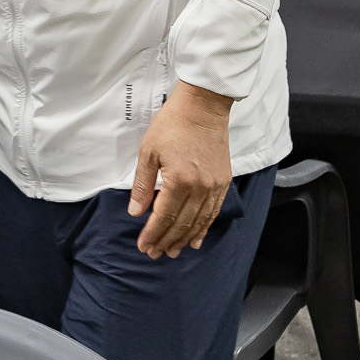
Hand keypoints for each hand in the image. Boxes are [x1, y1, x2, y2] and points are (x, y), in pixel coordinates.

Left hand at [130, 83, 234, 258]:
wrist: (203, 106)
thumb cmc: (172, 124)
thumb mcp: (148, 151)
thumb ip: (143, 185)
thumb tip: (135, 211)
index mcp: (179, 181)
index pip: (164, 216)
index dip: (153, 234)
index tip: (144, 246)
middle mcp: (200, 188)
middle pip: (182, 224)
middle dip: (167, 241)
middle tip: (155, 253)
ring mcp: (214, 186)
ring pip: (199, 222)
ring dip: (185, 239)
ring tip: (173, 251)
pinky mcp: (223, 181)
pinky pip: (213, 212)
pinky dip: (204, 227)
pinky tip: (196, 238)